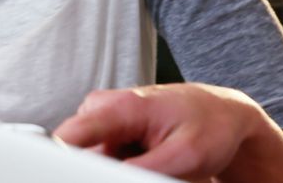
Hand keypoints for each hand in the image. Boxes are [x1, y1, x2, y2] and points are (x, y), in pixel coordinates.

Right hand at [54, 83, 282, 181]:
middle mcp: (102, 107)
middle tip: (145, 169)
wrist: (222, 113)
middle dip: (98, 171)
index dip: (59, 163)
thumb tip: (105, 177)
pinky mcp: (109, 130)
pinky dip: (120, 166)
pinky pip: (102, 157)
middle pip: (77, 152)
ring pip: (90, 158)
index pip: (68, 136)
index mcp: (119, 107)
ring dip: (113, 170)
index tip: (64, 177)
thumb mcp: (185, 156)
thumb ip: (142, 171)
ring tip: (153, 162)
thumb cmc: (209, 126)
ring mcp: (104, 117)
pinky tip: (148, 159)